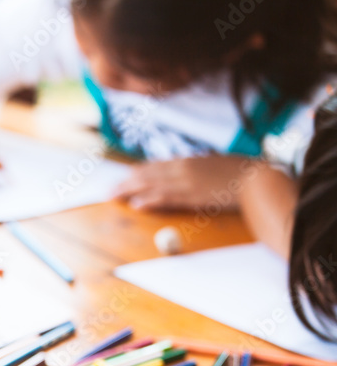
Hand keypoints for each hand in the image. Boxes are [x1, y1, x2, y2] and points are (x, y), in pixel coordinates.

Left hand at [113, 155, 254, 212]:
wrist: (256, 179)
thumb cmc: (239, 174)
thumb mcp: (214, 166)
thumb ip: (196, 170)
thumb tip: (185, 174)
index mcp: (188, 161)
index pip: (155, 166)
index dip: (137, 172)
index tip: (124, 177)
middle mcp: (183, 169)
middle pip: (147, 175)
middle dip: (126, 183)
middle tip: (109, 190)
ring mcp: (186, 182)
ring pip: (151, 185)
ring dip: (130, 192)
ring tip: (113, 197)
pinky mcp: (192, 196)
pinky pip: (165, 198)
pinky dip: (149, 200)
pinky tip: (136, 204)